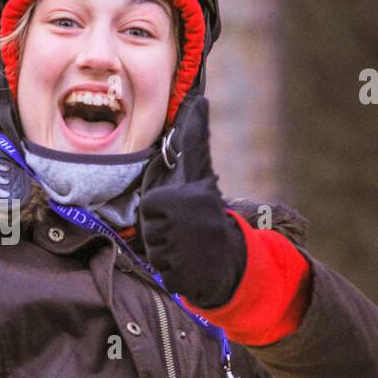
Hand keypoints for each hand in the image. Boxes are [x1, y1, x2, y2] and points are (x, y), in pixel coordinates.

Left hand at [140, 98, 246, 308]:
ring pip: (152, 249)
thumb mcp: (201, 174)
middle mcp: (183, 226)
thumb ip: (195, 140)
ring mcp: (182, 253)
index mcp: (185, 198)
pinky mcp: (180, 277)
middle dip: (161, 231)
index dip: (162, 211)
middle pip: (148, 228)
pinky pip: (160, 270)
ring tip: (186, 246)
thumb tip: (199, 100)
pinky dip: (171, 270)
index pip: (151, 206)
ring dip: (165, 250)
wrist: (229, 259)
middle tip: (184, 231)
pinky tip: (187, 264)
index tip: (183, 211)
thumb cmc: (209, 211)